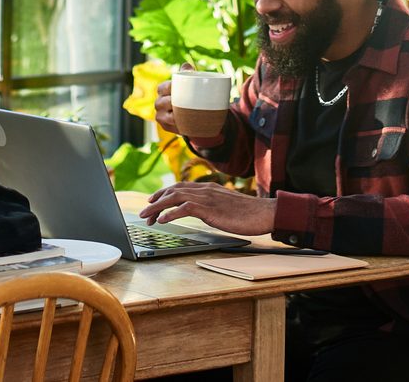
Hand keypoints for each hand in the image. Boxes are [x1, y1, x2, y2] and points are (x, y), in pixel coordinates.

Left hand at [139, 181, 274, 235]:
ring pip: (175, 198)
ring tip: (147, 216)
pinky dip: (171, 213)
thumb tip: (199, 211)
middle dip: (155, 201)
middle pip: (173, 190)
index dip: (163, 193)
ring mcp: (207, 198)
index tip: (152, 201)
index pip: (179, 186)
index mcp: (208, 188)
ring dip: (157, 207)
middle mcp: (205, 189)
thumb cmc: (248, 213)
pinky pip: (185, 208)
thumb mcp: (225, 206)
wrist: (264, 213)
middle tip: (144, 212)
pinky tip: (163, 220)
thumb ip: (211, 205)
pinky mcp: (210, 209)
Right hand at [154, 63, 193, 135]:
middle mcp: (158, 103)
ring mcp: (160, 116)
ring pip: (166, 116)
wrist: (191, 113)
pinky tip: (185, 124)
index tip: (183, 89)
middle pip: (164, 102)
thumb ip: (187, 72)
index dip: (171, 88)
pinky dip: (177, 126)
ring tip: (188, 114)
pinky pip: (170, 127)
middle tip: (190, 102)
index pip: (163, 88)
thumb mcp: (189, 82)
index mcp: (162, 89)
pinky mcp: (165, 126)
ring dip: (176, 116)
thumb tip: (186, 65)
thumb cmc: (188, 93)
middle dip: (175, 103)